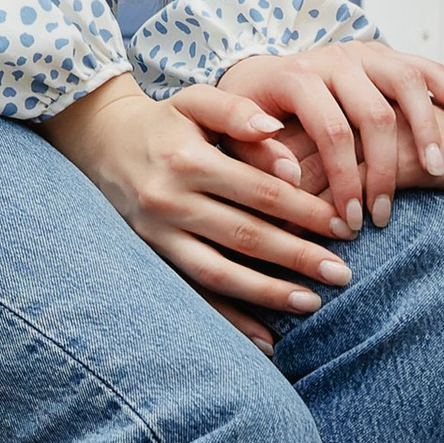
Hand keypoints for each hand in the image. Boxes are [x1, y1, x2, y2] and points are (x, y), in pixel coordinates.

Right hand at [46, 73, 353, 351]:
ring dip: (267, 293)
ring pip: (218, 272)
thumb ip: (237, 111)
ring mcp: (157, 236)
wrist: (101, 144)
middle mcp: (169, 201)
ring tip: (312, 304)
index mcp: (188, 160)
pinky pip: (193, 295)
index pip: (259, 191)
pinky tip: (266, 340)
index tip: (341, 226)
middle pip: (244, 236)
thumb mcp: (196, 102)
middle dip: (297, 257)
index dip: (303, 210)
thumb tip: (275, 129)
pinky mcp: (151, 258)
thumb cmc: (165, 121)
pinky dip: (229, 320)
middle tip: (342, 274)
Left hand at [221, 40, 443, 230]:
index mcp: (296, 76)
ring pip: (408, 86)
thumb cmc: (253, 116)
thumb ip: (259, 156)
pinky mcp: (390, 56)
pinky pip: (431, 71)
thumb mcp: (240, 137)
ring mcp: (367, 53)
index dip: (343, 181)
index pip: (330, 131)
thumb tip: (289, 177)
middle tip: (379, 217)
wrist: (260, 78)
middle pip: (373, 113)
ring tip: (437, 169)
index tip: (350, 223)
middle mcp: (335, 58)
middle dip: (382, 171)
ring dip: (426, 132)